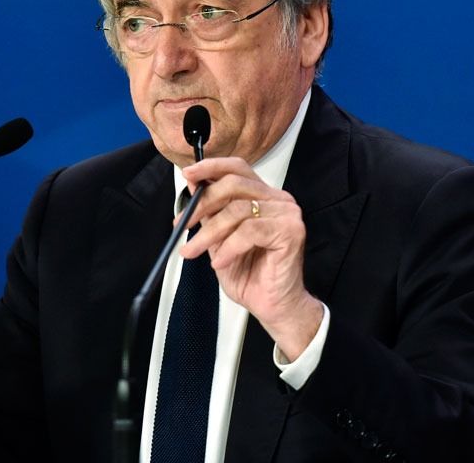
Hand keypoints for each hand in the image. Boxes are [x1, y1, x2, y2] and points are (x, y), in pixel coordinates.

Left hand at [180, 158, 323, 360]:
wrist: (272, 306)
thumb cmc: (251, 275)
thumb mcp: (220, 240)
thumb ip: (211, 214)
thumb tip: (195, 188)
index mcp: (264, 197)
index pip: (238, 168)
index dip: (211, 167)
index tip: (188, 175)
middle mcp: (279, 200)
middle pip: (234, 185)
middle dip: (203, 203)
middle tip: (182, 223)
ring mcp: (287, 214)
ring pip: (238, 210)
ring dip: (209, 233)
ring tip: (193, 251)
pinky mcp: (291, 231)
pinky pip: (250, 231)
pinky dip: (229, 247)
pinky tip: (220, 262)